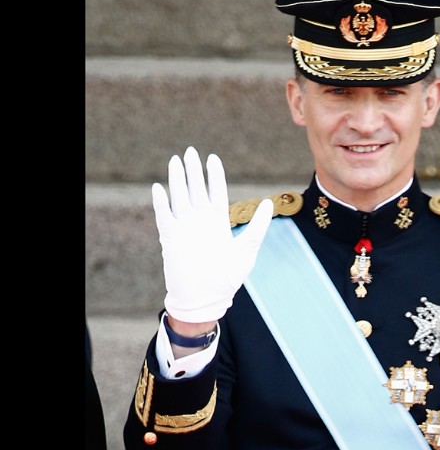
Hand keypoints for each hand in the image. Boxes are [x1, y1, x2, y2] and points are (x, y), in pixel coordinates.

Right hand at [151, 146, 272, 322]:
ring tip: (176, 160)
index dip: (214, 175)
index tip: (213, 158)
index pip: (215, 192)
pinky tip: (159, 188)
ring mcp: (185, 228)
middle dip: (193, 171)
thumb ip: (258, 226)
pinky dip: (161, 203)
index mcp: (218, 222)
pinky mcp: (171, 238)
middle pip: (196, 190)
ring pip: (180, 197)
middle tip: (190, 151)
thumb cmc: (228, 277)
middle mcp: (200, 221)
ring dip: (177, 180)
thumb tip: (270, 202)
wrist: (206, 298)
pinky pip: (165, 216)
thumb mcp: (248, 249)